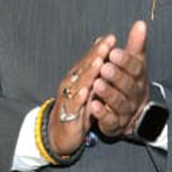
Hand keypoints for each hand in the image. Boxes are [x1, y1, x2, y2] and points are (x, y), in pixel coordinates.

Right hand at [47, 34, 115, 156]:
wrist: (60, 133)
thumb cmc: (77, 108)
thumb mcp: (89, 89)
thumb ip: (95, 71)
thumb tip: (102, 50)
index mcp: (78, 76)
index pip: (90, 59)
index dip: (100, 48)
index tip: (111, 38)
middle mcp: (72, 83)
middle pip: (84, 67)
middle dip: (96, 55)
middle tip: (107, 43)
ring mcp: (68, 97)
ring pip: (79, 83)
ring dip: (89, 72)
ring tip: (100, 62)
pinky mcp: (68, 114)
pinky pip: (73, 104)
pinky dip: (79, 97)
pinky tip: (86, 91)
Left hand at [88, 20, 149, 138]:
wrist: (132, 113)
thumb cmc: (129, 82)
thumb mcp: (134, 63)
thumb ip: (136, 45)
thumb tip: (140, 23)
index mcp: (138, 78)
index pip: (135, 68)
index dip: (125, 61)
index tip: (114, 52)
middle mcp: (134, 94)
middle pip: (127, 86)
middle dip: (116, 76)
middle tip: (104, 67)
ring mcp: (126, 110)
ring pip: (119, 102)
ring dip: (108, 93)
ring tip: (97, 84)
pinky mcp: (115, 124)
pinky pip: (110, 120)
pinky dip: (102, 113)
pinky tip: (93, 106)